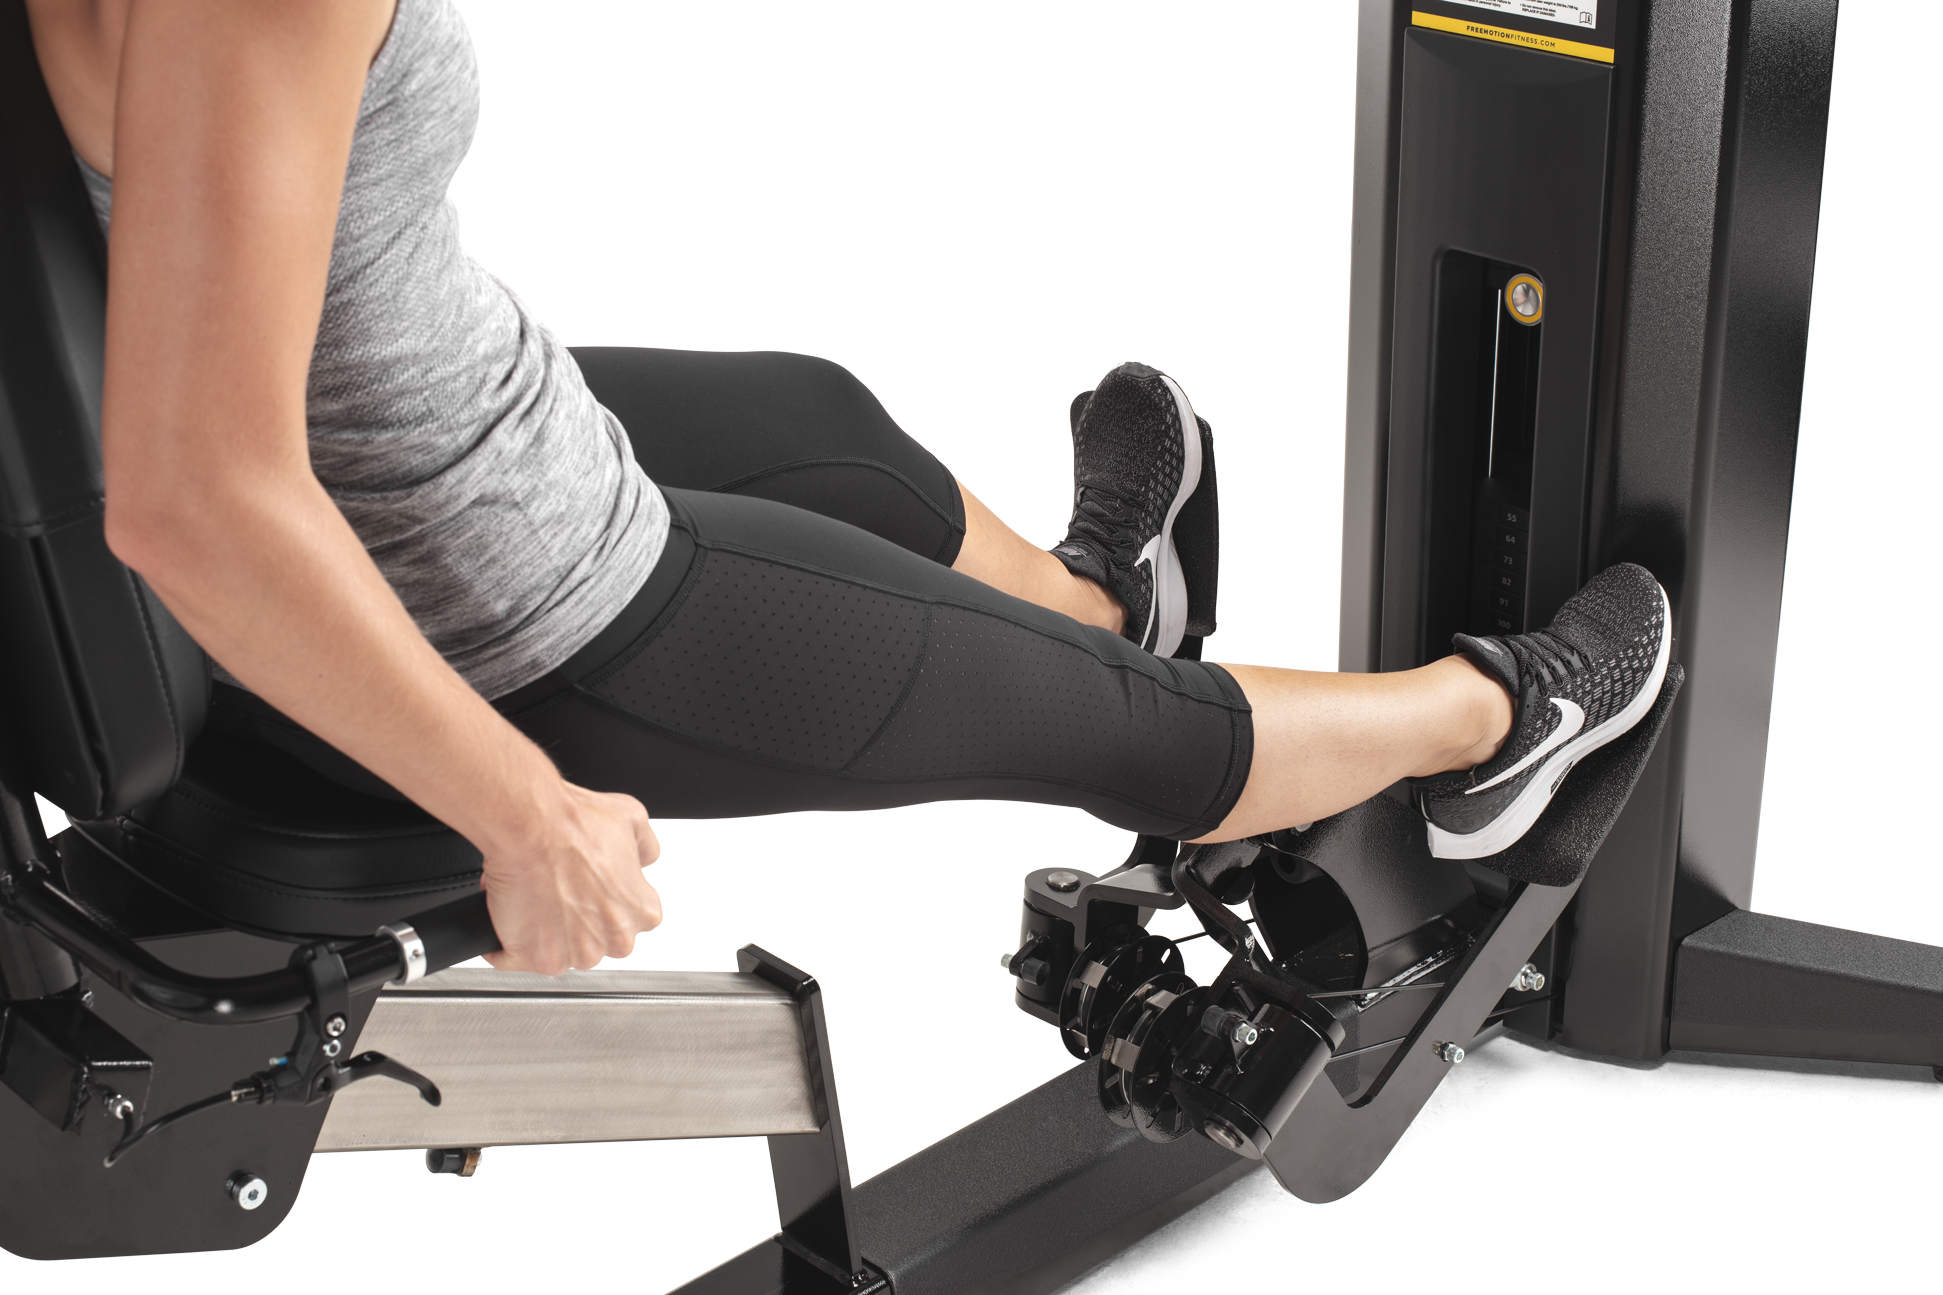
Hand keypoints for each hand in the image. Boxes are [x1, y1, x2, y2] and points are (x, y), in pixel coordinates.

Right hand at [477, 782, 663, 974]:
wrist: (531, 826)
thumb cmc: (575, 824)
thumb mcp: (633, 819)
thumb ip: (646, 847)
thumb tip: (643, 857)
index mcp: (643, 912)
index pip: (628, 918)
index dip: (603, 900)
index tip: (589, 887)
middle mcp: (615, 940)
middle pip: (595, 940)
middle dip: (578, 921)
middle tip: (562, 889)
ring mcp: (575, 954)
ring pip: (560, 951)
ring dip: (546, 932)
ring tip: (537, 896)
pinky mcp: (536, 959)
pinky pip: (518, 958)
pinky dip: (509, 941)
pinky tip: (513, 913)